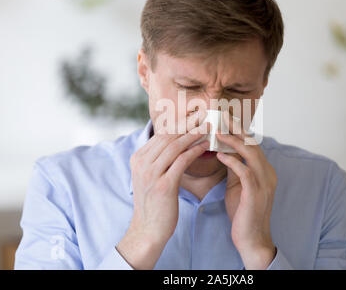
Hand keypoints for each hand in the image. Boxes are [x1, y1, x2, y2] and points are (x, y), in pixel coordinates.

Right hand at [117, 111, 208, 268]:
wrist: (148, 230)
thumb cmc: (154, 204)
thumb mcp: (150, 177)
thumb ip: (158, 160)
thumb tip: (175, 143)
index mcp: (137, 158)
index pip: (160, 135)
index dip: (179, 124)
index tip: (194, 116)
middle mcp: (142, 163)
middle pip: (168, 136)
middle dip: (187, 124)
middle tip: (204, 115)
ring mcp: (151, 174)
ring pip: (175, 145)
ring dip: (193, 134)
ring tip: (208, 126)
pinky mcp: (163, 185)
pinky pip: (182, 161)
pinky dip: (195, 150)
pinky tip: (205, 145)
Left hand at [216, 111, 277, 269]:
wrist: (251, 239)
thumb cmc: (243, 212)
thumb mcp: (237, 185)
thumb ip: (234, 167)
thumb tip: (223, 150)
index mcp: (264, 170)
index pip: (252, 144)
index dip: (239, 130)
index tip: (224, 118)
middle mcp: (267, 173)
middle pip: (253, 143)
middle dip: (236, 129)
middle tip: (221, 116)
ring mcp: (264, 183)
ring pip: (251, 154)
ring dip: (233, 141)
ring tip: (217, 131)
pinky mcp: (256, 193)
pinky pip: (245, 171)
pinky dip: (232, 161)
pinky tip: (219, 155)